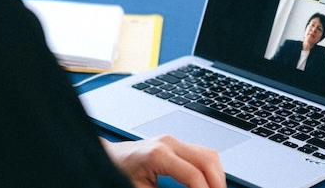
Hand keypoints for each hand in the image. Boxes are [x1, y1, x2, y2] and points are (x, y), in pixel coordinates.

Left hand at [100, 135, 225, 187]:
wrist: (107, 157)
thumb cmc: (118, 172)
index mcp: (158, 154)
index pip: (194, 176)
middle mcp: (168, 143)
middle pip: (208, 160)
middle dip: (217, 183)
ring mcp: (173, 140)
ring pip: (209, 155)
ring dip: (216, 176)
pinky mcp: (175, 144)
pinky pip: (202, 154)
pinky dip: (209, 170)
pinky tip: (207, 184)